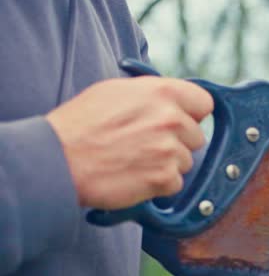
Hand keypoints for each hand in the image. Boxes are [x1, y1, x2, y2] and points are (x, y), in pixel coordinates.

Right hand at [46, 76, 213, 208]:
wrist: (57, 159)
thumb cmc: (79, 125)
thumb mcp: (115, 92)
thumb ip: (151, 95)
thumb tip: (173, 101)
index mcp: (161, 92)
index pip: (204, 102)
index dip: (192, 114)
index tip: (181, 120)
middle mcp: (170, 118)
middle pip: (196, 136)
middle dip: (177, 142)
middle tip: (145, 144)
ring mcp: (169, 149)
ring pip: (186, 161)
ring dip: (166, 164)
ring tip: (133, 160)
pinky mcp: (164, 177)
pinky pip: (175, 183)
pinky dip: (158, 184)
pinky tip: (134, 175)